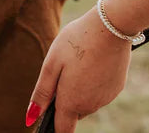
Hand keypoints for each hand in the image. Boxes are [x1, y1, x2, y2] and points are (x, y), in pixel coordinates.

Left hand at [26, 7, 131, 131]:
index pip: (62, 130)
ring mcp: (106, 97)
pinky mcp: (117, 87)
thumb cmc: (78, 40)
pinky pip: (101, 91)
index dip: (53, 129)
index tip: (48, 118)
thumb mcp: (53, 62)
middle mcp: (91, 105)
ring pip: (88, 101)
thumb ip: (42, 92)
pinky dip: (95, 82)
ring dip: (81, 90)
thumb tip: (31, 117)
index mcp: (71, 102)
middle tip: (64, 70)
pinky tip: (94, 60)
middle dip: (67, 100)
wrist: (111, 25)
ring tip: (80, 61)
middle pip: (74, 113)